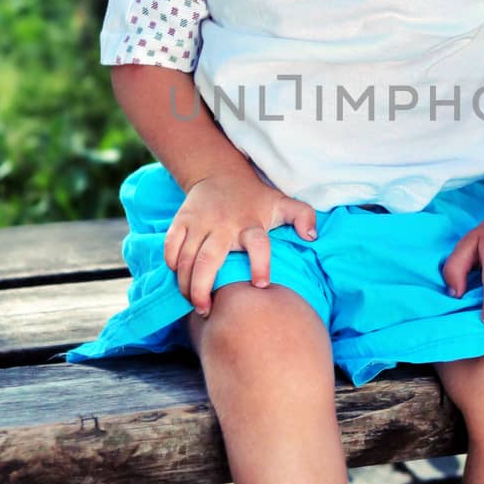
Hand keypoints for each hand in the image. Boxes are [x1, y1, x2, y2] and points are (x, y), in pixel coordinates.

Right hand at [163, 174, 317, 315]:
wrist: (219, 172)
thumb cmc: (254, 198)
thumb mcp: (282, 203)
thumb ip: (303, 216)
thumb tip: (312, 236)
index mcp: (251, 224)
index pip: (258, 244)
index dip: (260, 264)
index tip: (260, 284)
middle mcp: (224, 224)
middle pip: (209, 259)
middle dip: (203, 288)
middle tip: (206, 310)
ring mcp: (200, 222)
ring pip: (186, 257)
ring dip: (186, 283)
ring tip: (193, 303)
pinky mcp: (182, 220)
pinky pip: (171, 245)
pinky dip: (171, 262)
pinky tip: (178, 276)